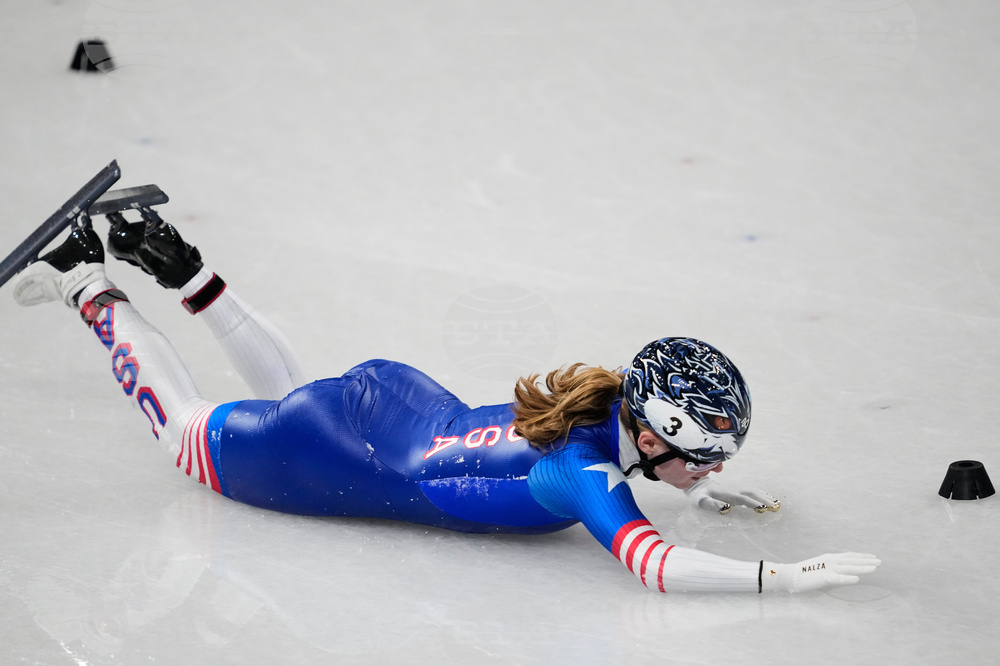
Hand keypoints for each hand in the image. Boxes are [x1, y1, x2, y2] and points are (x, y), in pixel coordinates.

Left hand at [684, 478, 779, 513]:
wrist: (697, 486)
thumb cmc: (698, 496)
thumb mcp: (701, 501)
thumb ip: (712, 504)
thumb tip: (726, 508)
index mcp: (725, 494)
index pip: (742, 498)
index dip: (752, 503)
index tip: (764, 508)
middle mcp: (733, 491)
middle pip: (751, 493)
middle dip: (764, 500)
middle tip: (776, 508)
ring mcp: (735, 490)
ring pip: (753, 491)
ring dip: (765, 497)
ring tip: (777, 505)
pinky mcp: (736, 492)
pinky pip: (751, 492)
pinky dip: (762, 495)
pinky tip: (769, 500)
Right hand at [763, 553, 881, 592]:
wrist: (789, 575)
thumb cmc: (805, 574)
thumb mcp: (821, 568)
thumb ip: (833, 570)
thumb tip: (844, 573)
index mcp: (830, 558)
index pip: (849, 556)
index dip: (862, 556)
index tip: (873, 557)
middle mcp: (830, 560)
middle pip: (852, 560)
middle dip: (867, 561)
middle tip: (880, 562)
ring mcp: (827, 568)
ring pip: (849, 568)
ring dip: (862, 568)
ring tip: (875, 568)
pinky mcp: (823, 577)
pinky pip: (838, 578)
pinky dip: (848, 579)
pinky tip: (858, 580)